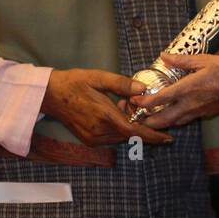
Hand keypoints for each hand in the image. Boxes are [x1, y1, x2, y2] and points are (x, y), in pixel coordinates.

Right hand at [41, 68, 170, 146]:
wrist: (50, 94)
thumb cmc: (74, 82)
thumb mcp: (99, 77)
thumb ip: (122, 84)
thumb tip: (143, 89)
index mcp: (104, 116)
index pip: (134, 131)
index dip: (153, 136)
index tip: (169, 138)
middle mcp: (99, 131)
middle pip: (130, 134)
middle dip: (139, 122)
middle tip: (136, 104)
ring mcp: (93, 138)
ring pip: (121, 137)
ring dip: (128, 125)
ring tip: (121, 104)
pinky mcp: (88, 140)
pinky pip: (111, 137)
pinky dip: (118, 128)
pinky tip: (112, 111)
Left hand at [128, 53, 218, 128]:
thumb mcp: (204, 60)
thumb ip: (182, 60)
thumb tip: (164, 56)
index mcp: (188, 88)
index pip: (160, 99)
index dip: (144, 102)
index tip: (134, 100)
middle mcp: (190, 104)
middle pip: (163, 119)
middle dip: (147, 121)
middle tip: (136, 117)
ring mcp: (197, 111)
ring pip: (173, 123)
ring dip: (159, 123)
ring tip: (148, 120)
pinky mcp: (204, 114)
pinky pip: (184, 121)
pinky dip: (173, 121)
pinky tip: (171, 117)